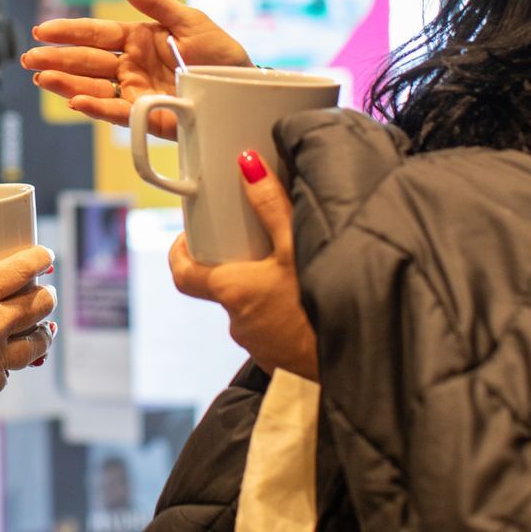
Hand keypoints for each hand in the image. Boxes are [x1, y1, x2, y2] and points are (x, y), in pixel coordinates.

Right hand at [0, 244, 57, 440]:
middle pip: (41, 304)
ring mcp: (0, 357)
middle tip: (45, 293)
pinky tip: (8, 360)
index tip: (45, 255)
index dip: (37, 258)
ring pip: (40, 340)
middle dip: (47, 296)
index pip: (20, 270)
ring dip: (44, 331)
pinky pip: (14, 368)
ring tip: (43, 329)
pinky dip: (14, 361)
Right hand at [21, 0, 250, 136]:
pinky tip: (75, 100)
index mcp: (139, 39)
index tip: (43, 30)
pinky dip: (96, 108)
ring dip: (66, 83)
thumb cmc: (222, 54)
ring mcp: (136, 92)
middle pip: (88, 62)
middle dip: (57, 59)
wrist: (247, 89)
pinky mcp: (147, 117)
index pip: (97, 34)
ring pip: (94, 87)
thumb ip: (154, 3)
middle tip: (29, 58)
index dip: (69, 32)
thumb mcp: (190, 22)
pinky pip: (117, 113)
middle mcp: (132, 66)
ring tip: (41, 78)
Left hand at [168, 152, 317, 379]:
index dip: (179, 253)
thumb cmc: (319, 310)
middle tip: (255, 243)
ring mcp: (258, 343)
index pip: (182, 274)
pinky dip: (280, 311)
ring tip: (289, 269)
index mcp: (231, 291)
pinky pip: (271, 327)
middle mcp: (237, 321)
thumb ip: (272, 206)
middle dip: (232, 265)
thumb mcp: (297, 247)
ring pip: (249, 307)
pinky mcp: (279, 357)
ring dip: (260, 289)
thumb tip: (246, 164)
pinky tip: (306, 302)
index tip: (188, 237)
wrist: (351, 366)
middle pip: (220, 287)